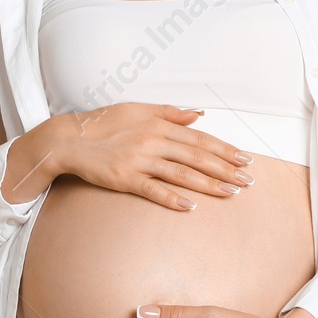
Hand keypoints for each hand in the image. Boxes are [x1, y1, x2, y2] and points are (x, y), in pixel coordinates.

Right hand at [52, 103, 255, 211]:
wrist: (69, 140)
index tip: (245, 159)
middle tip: (248, 180)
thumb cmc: (104, 124)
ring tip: (230, 193)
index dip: (224, 149)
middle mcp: (152, 140)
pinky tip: (191, 207)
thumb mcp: (137, 110)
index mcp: (158, 124)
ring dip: (208, 184)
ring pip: (181, 173)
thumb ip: (169, 112)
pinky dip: (173, 198)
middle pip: (196, 156)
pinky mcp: (124, 178)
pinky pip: (153, 190)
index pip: (199, 138)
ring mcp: (139, 160)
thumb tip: (198, 114)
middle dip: (225, 168)